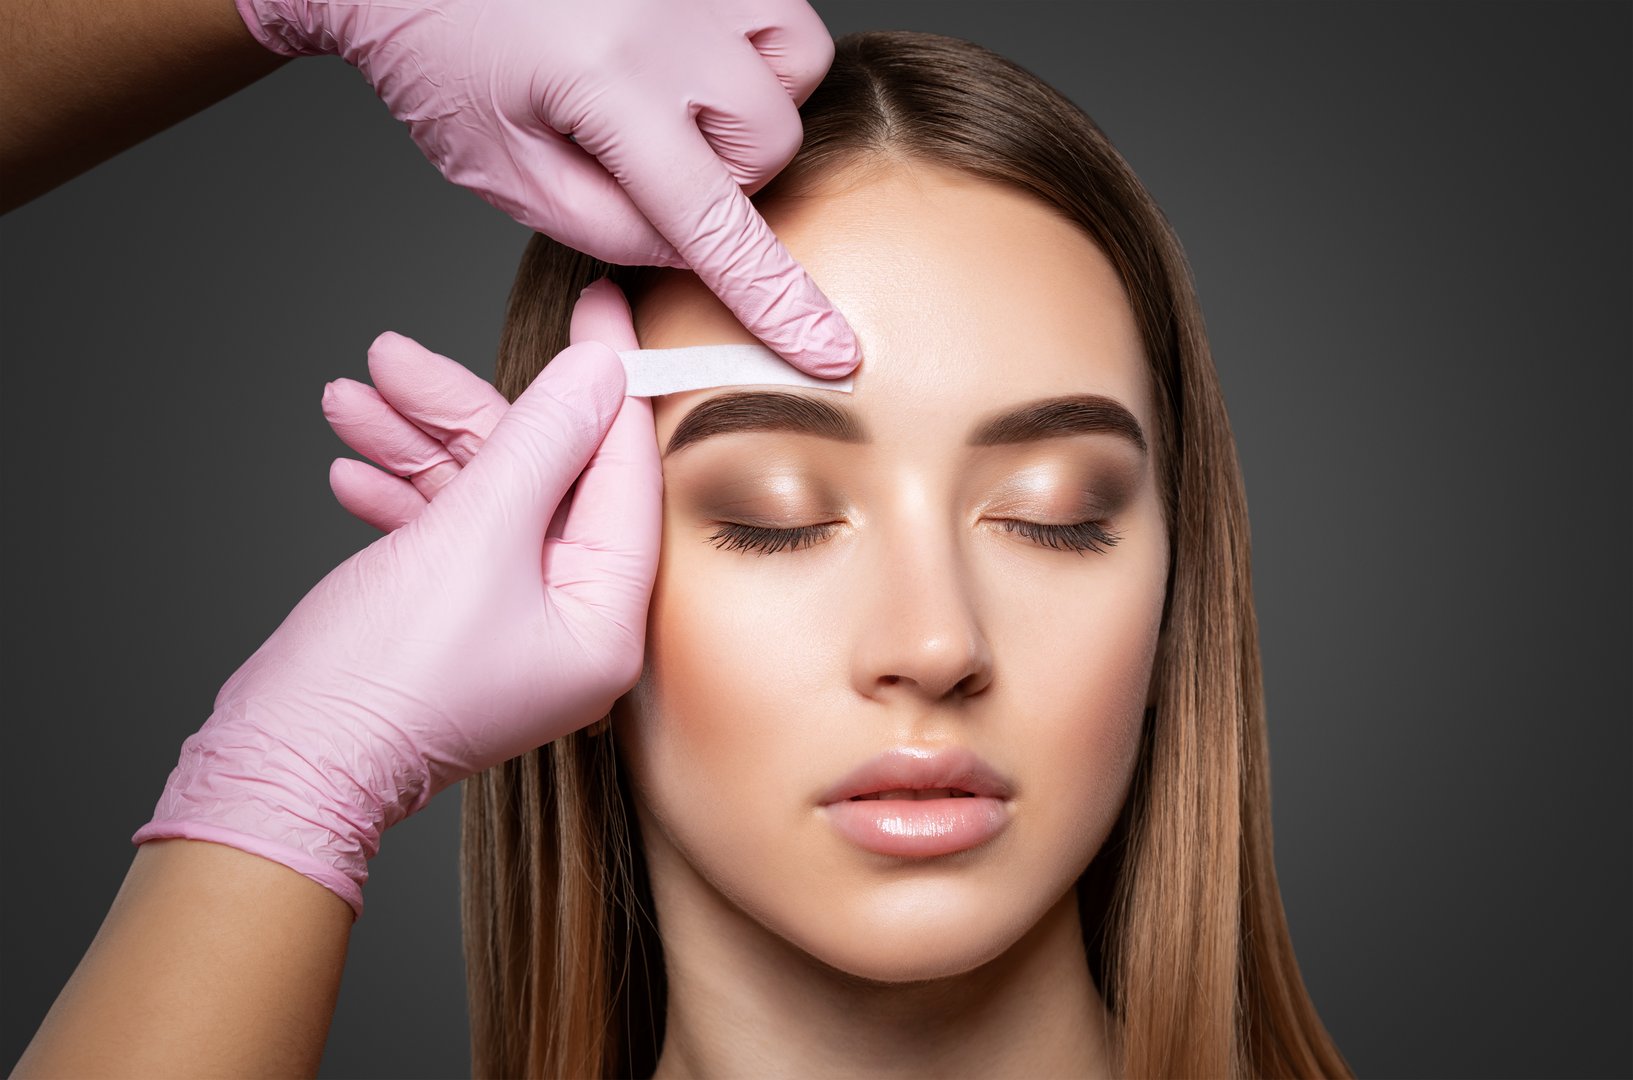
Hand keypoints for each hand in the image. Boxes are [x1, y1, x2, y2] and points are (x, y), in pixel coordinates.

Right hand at [132, 280, 659, 918]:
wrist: (282, 768)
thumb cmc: (383, 677)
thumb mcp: (472, 536)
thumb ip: (541, 442)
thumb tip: (598, 370)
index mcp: (609, 617)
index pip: (625, 472)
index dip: (605, 380)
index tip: (597, 304)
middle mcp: (575, 623)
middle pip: (544, 479)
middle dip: (464, 414)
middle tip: (398, 355)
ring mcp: (517, 624)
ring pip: (484, 500)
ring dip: (416, 446)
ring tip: (350, 397)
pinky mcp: (461, 623)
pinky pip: (448, 538)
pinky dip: (404, 498)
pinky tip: (351, 466)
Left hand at [236, 0, 859, 377]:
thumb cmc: (444, 62)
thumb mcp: (505, 174)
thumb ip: (607, 229)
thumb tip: (694, 250)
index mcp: (606, 83)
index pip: (713, 219)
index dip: (775, 298)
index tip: (830, 351)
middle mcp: (670, 16)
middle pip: (769, 144)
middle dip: (721, 175)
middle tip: (643, 160)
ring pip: (794, 74)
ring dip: (746, 110)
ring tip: (671, 104)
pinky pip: (782, 18)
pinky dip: (757, 53)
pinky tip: (695, 62)